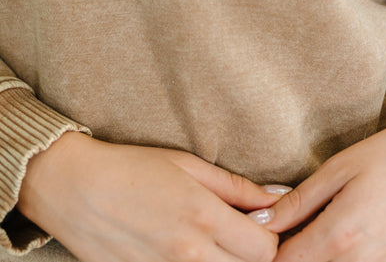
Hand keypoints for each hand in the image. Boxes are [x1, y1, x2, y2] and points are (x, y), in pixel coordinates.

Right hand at [18, 132, 282, 261]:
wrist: (74, 189)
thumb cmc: (132, 167)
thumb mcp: (188, 165)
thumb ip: (236, 187)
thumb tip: (278, 197)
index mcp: (203, 215)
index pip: (265, 248)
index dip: (270, 237)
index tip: (260, 224)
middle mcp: (189, 253)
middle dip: (253, 255)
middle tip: (241, 235)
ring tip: (215, 243)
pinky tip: (191, 253)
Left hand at [249, 122, 385, 261]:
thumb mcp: (339, 168)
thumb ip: (298, 201)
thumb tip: (260, 220)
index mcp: (340, 237)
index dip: (266, 249)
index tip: (261, 230)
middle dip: (290, 252)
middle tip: (288, 225)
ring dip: (317, 255)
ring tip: (317, 224)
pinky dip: (343, 257)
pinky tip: (343, 232)